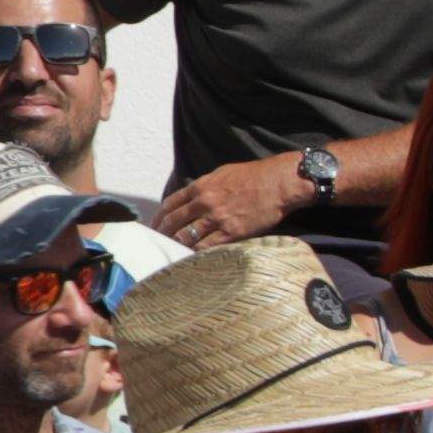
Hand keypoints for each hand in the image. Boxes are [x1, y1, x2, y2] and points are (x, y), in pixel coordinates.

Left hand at [150, 150, 320, 248]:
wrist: (278, 184)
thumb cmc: (253, 176)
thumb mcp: (221, 174)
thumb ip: (203, 187)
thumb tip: (190, 199)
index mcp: (200, 187)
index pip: (169, 204)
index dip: (158, 218)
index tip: (154, 227)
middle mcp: (204, 202)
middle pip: (173, 222)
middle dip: (163, 235)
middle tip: (159, 244)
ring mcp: (217, 218)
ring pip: (186, 237)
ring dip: (177, 246)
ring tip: (173, 254)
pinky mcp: (231, 232)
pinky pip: (207, 247)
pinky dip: (197, 253)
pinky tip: (192, 258)